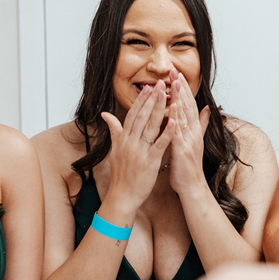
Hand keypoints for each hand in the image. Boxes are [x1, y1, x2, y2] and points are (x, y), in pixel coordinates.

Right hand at [100, 82, 173, 217]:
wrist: (122, 196)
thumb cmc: (121, 174)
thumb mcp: (114, 150)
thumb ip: (113, 130)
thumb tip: (105, 114)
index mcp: (123, 139)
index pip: (132, 114)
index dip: (141, 100)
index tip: (148, 87)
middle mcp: (130, 142)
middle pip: (141, 116)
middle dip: (151, 99)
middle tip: (160, 83)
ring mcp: (139, 152)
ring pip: (150, 126)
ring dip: (159, 110)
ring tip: (168, 94)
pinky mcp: (149, 162)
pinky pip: (159, 144)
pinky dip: (166, 132)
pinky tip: (173, 121)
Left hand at [167, 68, 211, 196]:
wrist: (192, 187)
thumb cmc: (188, 166)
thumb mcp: (194, 142)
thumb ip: (201, 124)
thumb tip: (207, 108)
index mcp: (193, 130)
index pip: (188, 105)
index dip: (183, 89)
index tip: (177, 75)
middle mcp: (193, 133)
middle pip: (187, 106)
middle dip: (180, 88)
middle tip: (174, 71)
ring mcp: (189, 140)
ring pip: (184, 115)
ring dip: (179, 98)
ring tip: (173, 83)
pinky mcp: (183, 150)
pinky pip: (179, 132)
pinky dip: (176, 119)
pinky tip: (172, 108)